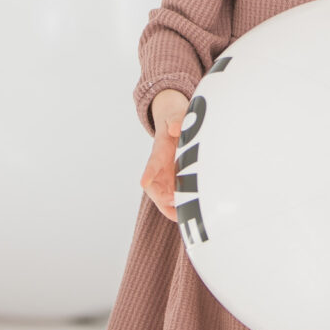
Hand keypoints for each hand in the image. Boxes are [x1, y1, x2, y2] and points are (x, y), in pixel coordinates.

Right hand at [140, 90, 188, 221]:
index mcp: (160, 150)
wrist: (172, 122)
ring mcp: (165, 175)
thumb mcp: (175, 115)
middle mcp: (160, 166)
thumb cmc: (174, 119)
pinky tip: (186, 215)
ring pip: (163, 196)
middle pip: (155, 186)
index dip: (149, 172)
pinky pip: (172, 198)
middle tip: (174, 202)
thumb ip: (176, 120)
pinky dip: (176, 208)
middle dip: (161, 197)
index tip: (143, 182)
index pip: (153, 162)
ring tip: (181, 215)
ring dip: (169, 206)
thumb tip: (175, 128)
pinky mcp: (173, 180)